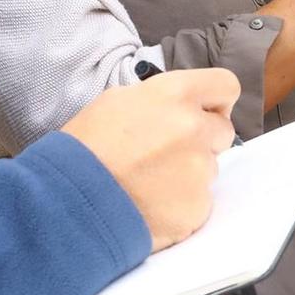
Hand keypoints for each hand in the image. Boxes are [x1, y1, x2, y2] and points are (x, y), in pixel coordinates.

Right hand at [60, 68, 238, 250]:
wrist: (69, 203)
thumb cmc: (85, 148)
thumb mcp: (116, 101)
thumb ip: (159, 99)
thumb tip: (178, 107)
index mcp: (174, 95)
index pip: (225, 86)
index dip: (216, 101)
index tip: (205, 113)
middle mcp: (194, 128)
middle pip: (222, 131)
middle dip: (202, 140)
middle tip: (167, 154)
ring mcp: (199, 170)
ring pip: (209, 169)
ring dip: (188, 174)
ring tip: (149, 183)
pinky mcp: (198, 208)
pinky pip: (200, 202)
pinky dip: (181, 205)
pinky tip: (151, 205)